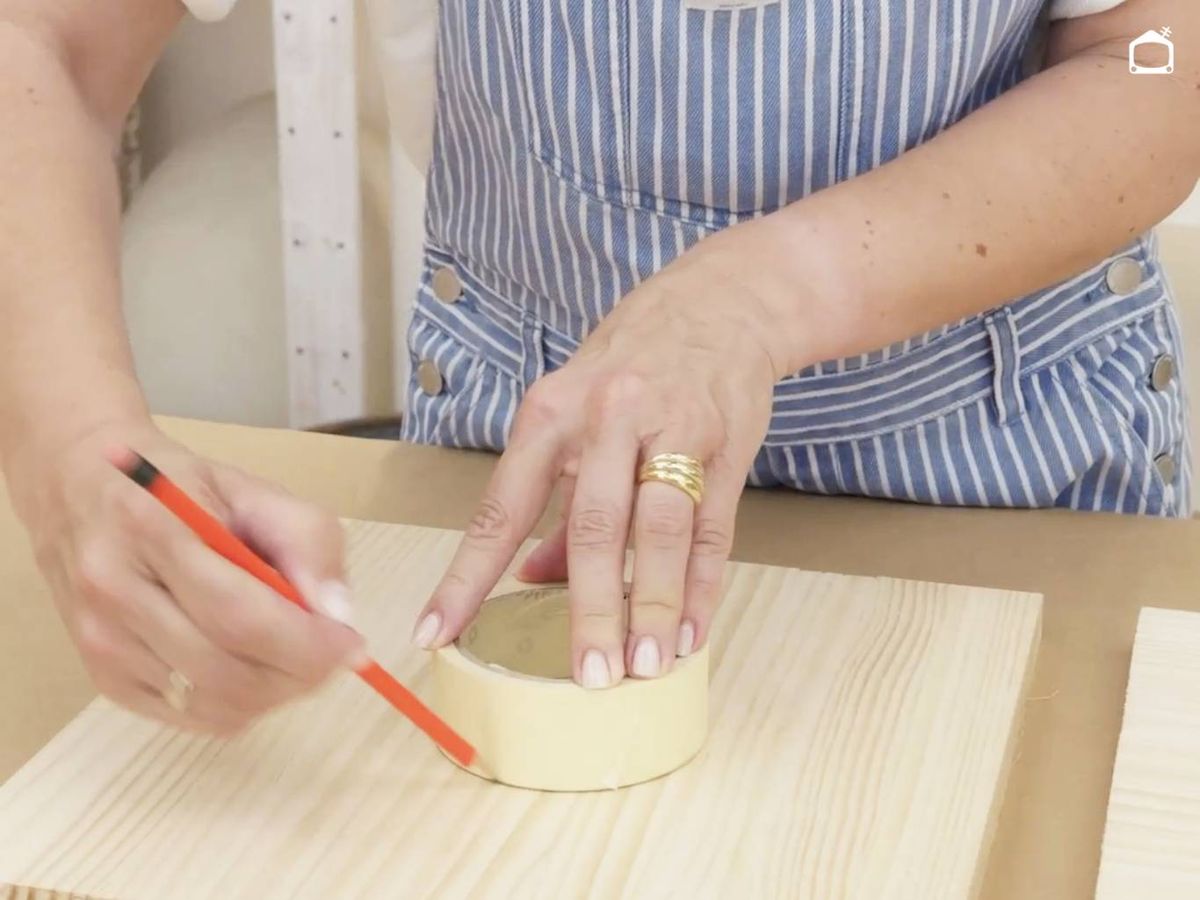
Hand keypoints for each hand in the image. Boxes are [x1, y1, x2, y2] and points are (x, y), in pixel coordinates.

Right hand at [9, 420, 364, 734]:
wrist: (77, 487)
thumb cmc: (178, 486)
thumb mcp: (253, 489)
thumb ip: (306, 541)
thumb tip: (337, 614)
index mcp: (153, 529)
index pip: (241, 615)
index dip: (307, 643)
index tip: (351, 643)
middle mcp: (115, 592)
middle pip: (227, 671)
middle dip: (299, 674)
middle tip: (331, 654)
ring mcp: (101, 642)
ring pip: (212, 704)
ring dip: (274, 693)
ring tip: (294, 656)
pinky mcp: (101, 677)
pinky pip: (191, 716)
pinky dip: (239, 704)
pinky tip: (251, 665)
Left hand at [413, 225, 793, 685]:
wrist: (719, 305)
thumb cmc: (629, 368)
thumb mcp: (570, 413)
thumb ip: (550, 501)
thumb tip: (525, 581)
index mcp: (551, 414)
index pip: (501, 509)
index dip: (467, 578)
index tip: (437, 634)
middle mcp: (607, 419)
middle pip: (593, 526)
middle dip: (591, 608)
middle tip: (588, 676)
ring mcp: (672, 432)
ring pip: (659, 532)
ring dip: (654, 606)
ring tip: (644, 665)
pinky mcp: (726, 449)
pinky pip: (711, 531)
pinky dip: (701, 588)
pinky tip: (691, 633)